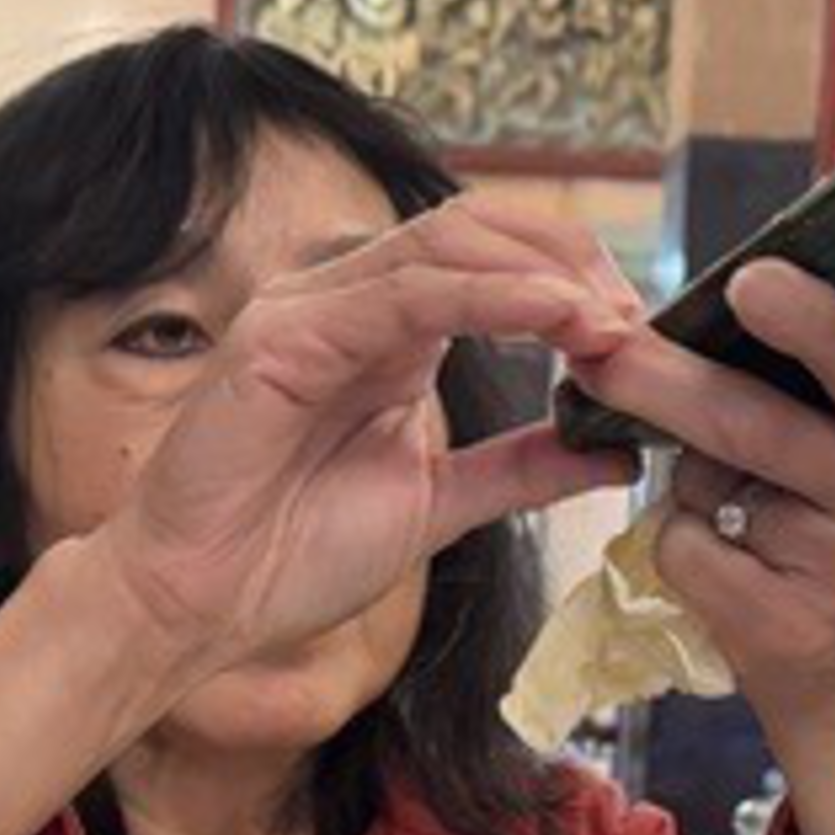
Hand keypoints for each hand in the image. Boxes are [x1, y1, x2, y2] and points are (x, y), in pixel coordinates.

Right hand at [80, 199, 643, 679]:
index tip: (636, 337)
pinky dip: (492, 297)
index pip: (491, 259)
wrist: (198, 606)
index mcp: (386, 332)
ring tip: (607, 321)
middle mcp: (351, 303)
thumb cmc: (289, 556)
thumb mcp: (438, 505)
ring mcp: (313, 308)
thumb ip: (518, 469)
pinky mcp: (286, 334)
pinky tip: (552, 318)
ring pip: (449, 244)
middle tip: (634, 320)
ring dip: (543, 274)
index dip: (573, 281)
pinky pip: (407, 293)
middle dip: (571, 260)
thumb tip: (611, 451)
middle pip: (479, 227)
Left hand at [558, 263, 834, 734]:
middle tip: (605, 353)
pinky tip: (714, 546)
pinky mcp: (793, 624)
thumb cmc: (824, 499)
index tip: (751, 281)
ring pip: (718, 487)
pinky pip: (693, 553)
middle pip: (766, 421)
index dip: (811, 320)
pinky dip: (677, 541)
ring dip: (670, 460)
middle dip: (672, 383)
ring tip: (637, 427)